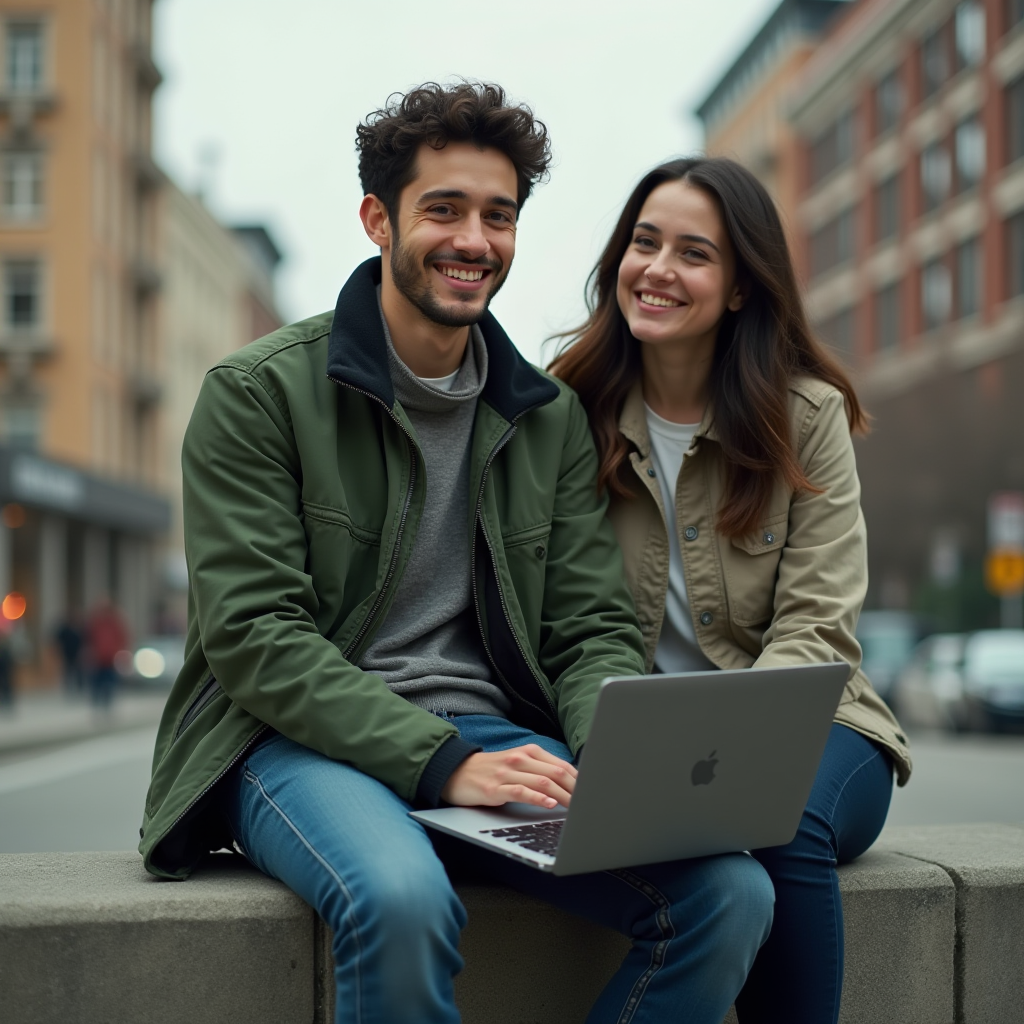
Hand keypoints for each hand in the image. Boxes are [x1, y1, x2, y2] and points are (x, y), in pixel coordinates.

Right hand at [440, 744, 577, 809]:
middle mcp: (520, 759)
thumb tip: (570, 785)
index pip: (562, 766)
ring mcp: (507, 773)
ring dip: (563, 796)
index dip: (579, 781)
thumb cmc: (492, 770)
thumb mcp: (518, 764)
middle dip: (576, 790)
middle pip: (556, 774)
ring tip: (576, 808)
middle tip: (588, 804)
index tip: (591, 794)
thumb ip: (540, 771)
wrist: (457, 771)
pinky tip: (549, 804)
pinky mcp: (495, 788)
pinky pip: (521, 792)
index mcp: (529, 752)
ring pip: (542, 782)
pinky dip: (538, 798)